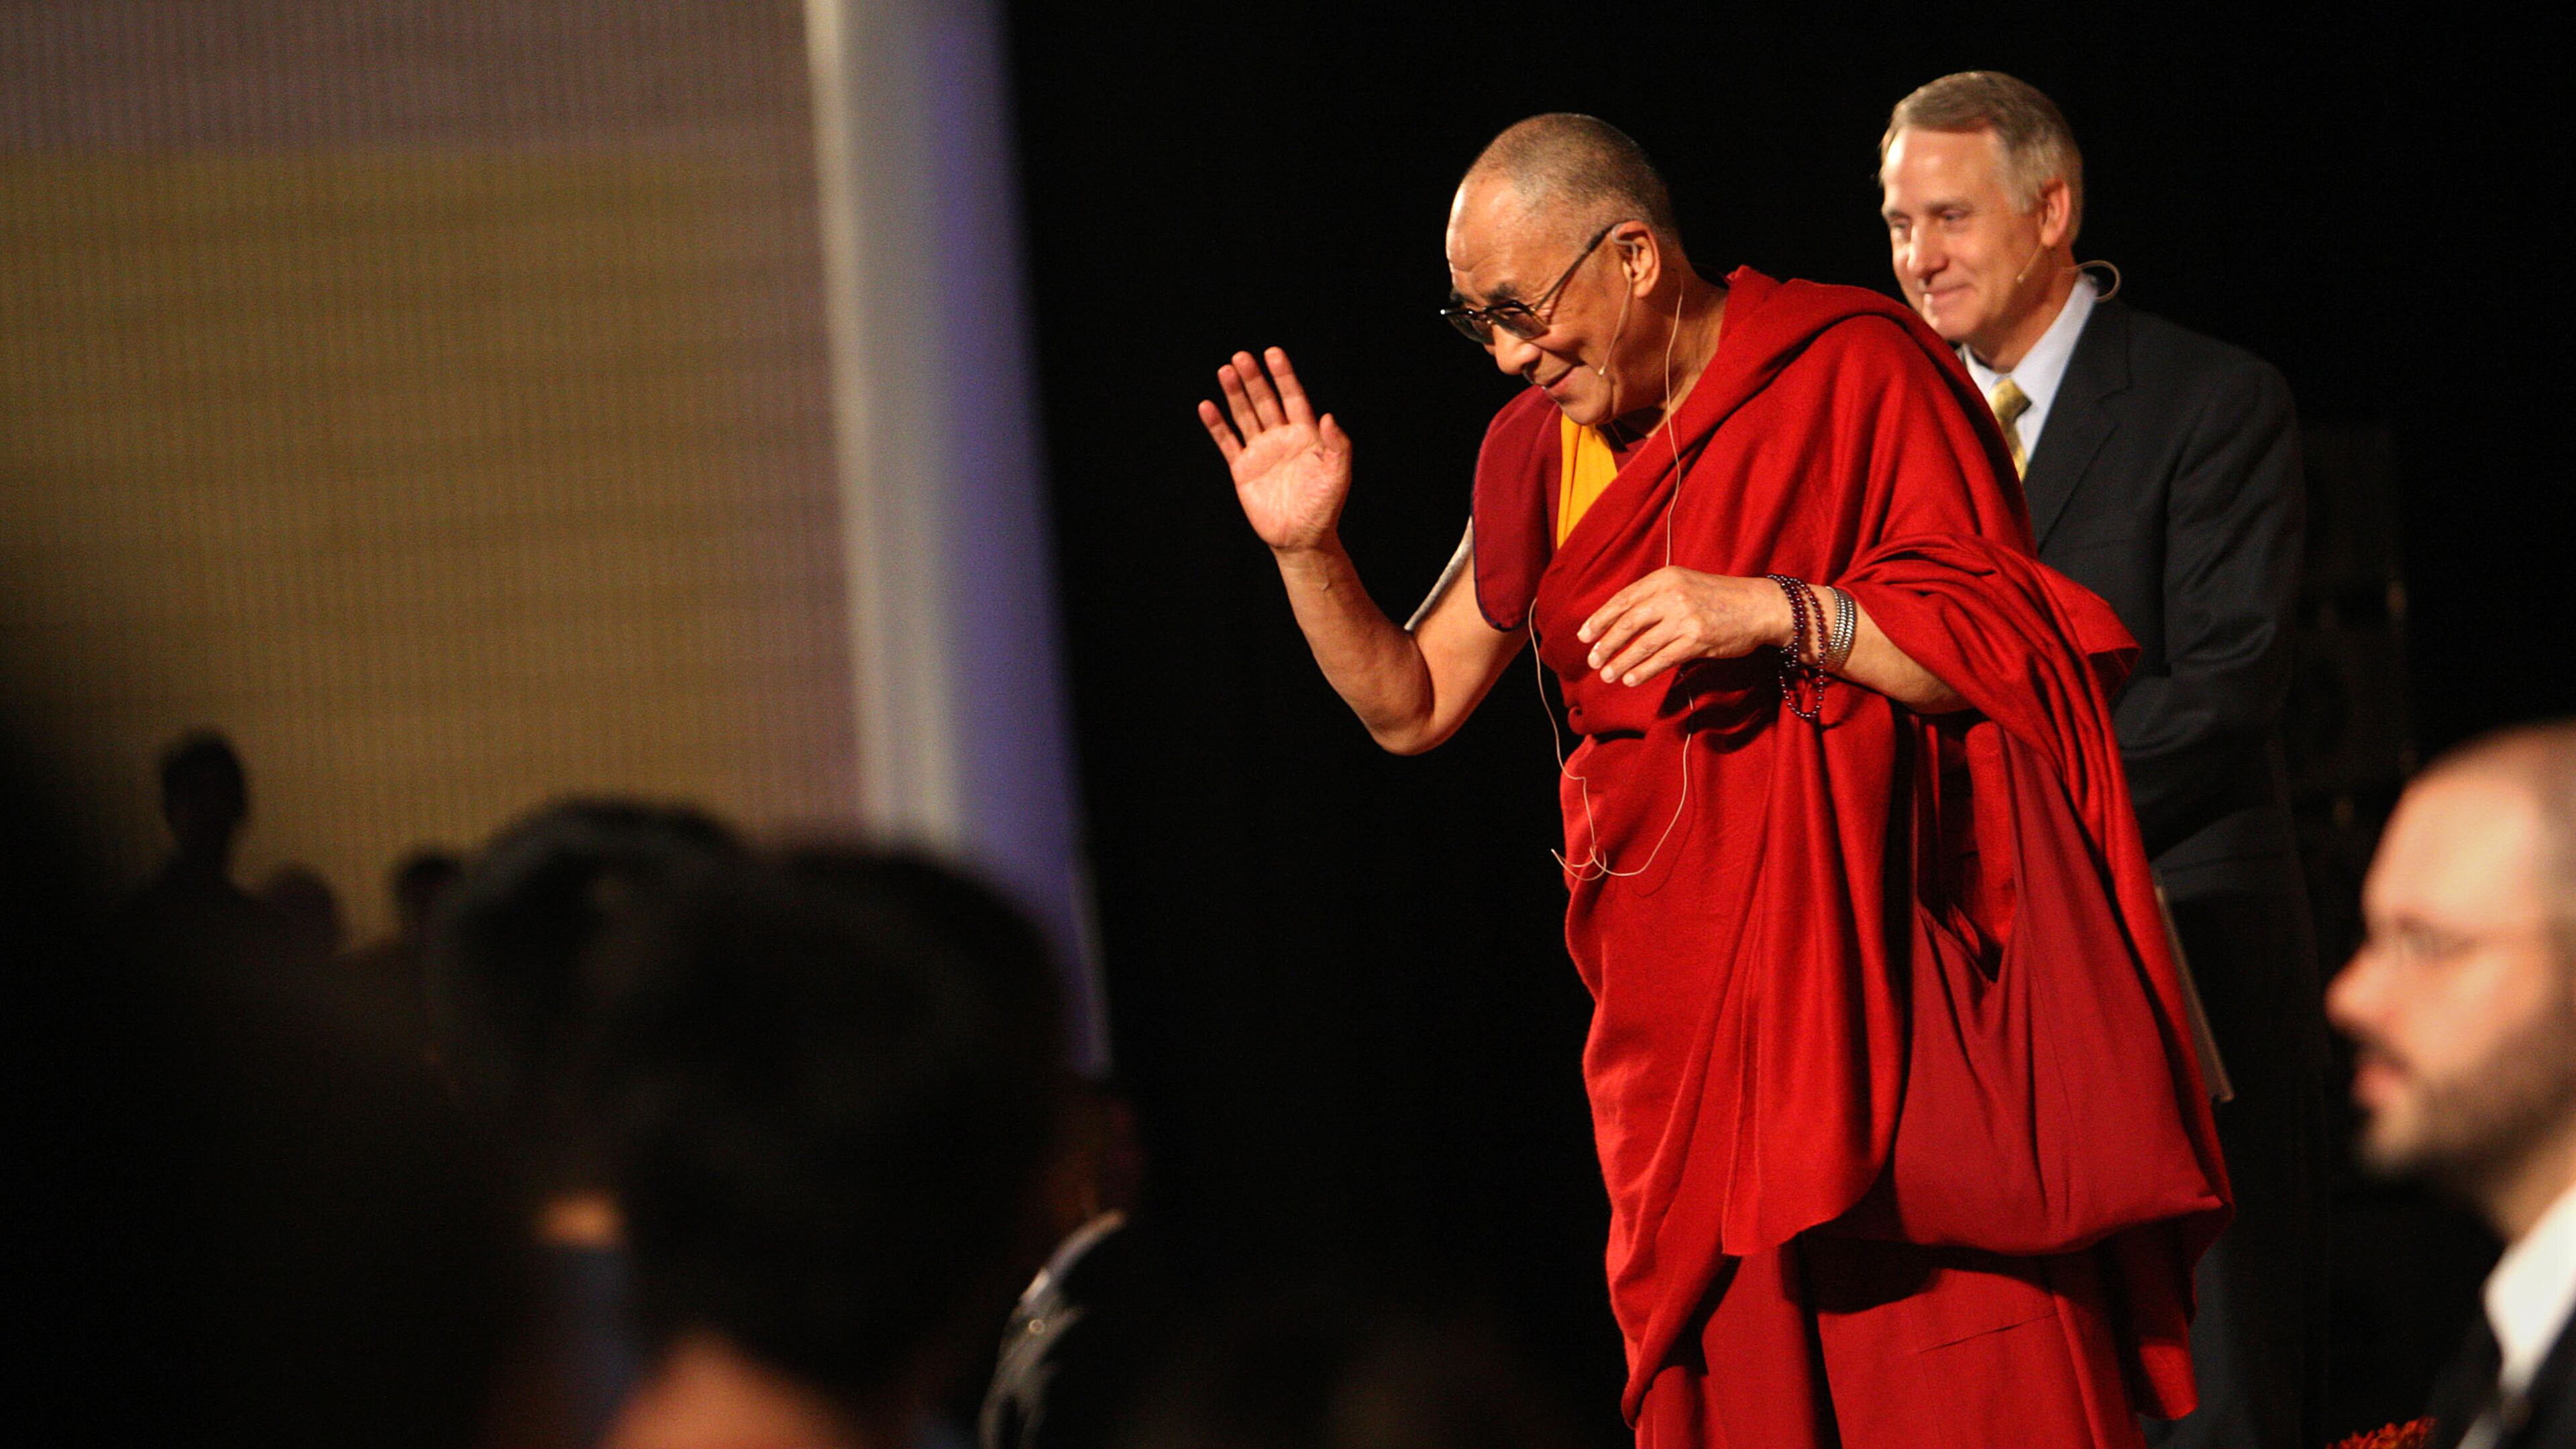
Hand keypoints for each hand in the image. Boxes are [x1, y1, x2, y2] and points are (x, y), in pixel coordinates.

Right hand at [1200, 347, 1351, 553]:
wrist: (1302, 538)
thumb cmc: (1325, 507)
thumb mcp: (1338, 475)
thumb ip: (1337, 445)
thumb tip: (1328, 416)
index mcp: (1305, 435)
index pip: (1293, 397)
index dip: (1284, 375)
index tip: (1273, 353)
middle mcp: (1281, 437)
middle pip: (1265, 401)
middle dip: (1254, 379)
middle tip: (1241, 357)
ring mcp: (1260, 452)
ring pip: (1245, 415)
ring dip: (1235, 394)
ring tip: (1225, 370)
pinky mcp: (1243, 469)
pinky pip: (1227, 442)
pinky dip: (1217, 425)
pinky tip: (1207, 407)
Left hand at [1576, 568, 1790, 685]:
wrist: (1760, 606)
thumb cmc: (1719, 598)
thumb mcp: (1685, 584)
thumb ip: (1655, 597)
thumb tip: (1621, 620)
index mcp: (1665, 578)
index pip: (1623, 599)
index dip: (1601, 618)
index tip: (1585, 635)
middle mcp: (1672, 594)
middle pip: (1628, 621)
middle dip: (1606, 643)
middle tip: (1592, 659)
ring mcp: (1685, 617)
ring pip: (1642, 643)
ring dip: (1621, 661)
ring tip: (1607, 674)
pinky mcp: (1698, 640)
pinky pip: (1663, 659)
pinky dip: (1643, 671)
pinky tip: (1630, 679)